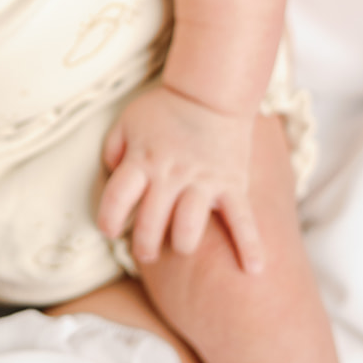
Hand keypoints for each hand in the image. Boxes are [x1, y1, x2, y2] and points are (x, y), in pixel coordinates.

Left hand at [97, 86, 263, 271]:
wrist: (211, 92)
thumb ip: (113, 150)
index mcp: (142, 160)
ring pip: (189, 228)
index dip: (109, 221)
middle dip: (145, 245)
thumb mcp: (128, 121)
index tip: (110, 230)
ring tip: (179, 248)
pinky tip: (253, 269)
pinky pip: (242, 219)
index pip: (117, 199)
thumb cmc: (165, 109)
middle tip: (146, 251)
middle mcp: (170, 174)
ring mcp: (203, 181)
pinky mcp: (232, 184)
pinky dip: (250, 245)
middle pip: (151, 223)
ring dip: (181, 245)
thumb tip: (109, 178)